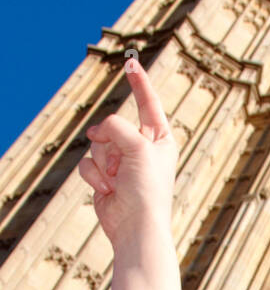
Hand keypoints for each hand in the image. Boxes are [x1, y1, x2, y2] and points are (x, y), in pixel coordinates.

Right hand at [78, 59, 177, 247]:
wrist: (136, 227)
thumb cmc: (147, 189)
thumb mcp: (138, 146)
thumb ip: (116, 126)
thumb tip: (96, 133)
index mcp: (161, 139)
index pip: (148, 103)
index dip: (139, 82)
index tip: (130, 62)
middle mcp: (142, 148)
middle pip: (114, 125)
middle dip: (111, 142)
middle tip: (122, 164)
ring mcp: (122, 162)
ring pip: (98, 144)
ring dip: (104, 163)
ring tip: (117, 181)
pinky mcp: (105, 176)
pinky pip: (89, 163)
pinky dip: (95, 176)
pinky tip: (107, 190)